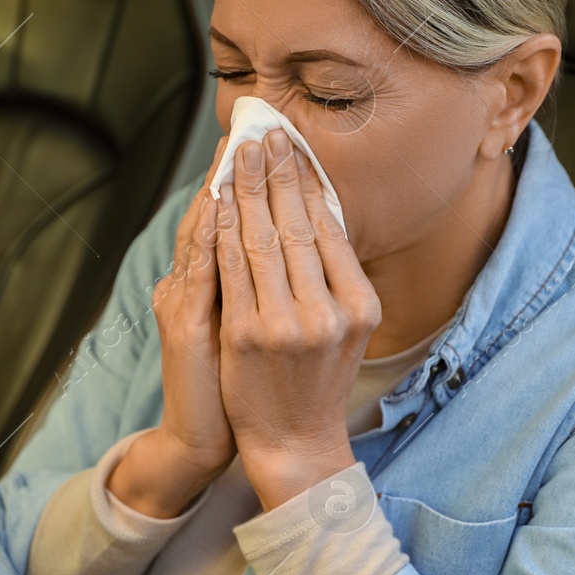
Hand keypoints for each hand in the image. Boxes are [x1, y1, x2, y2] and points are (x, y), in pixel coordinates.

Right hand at [108, 137, 235, 518]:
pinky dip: (207, 236)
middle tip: (253, 126)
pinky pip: (198, 271)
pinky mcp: (184, 327)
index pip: (224, 219)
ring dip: (222, 191)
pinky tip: (220, 207)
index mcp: (204, 285)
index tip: (264, 139)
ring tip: (239, 152)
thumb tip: (295, 237)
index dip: (242, 179)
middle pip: (211, 216)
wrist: (223, 441)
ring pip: (201, 235)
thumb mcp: (249, 325)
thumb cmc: (244, 387)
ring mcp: (182, 304)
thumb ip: (256, 282)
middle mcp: (187, 287)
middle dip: (236, 171)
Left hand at [215, 129, 380, 510]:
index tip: (292, 144)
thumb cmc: (318, 380)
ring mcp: (284, 324)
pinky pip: (231, 268)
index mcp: (358, 304)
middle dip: (276, 172)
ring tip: (237, 153)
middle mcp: (326, 311)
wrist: (295, 444)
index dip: (307, 180)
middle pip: (296, 224)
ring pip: (262, 239)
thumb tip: (321, 208)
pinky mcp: (244, 335)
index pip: (328, 226)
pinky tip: (217, 199)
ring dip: (246, 189)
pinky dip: (223, 228)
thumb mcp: (348, 327)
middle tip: (264, 131)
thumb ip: (338, 273)